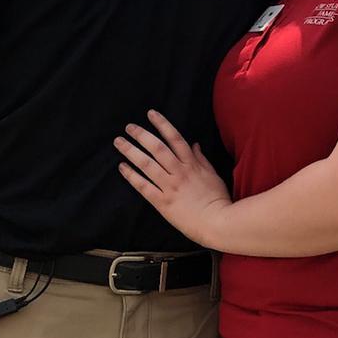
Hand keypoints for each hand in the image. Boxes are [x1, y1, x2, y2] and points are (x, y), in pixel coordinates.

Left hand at [115, 110, 231, 246]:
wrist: (218, 223)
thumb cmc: (218, 200)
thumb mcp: (213, 176)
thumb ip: (202, 160)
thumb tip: (195, 144)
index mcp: (192, 165)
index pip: (175, 139)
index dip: (162, 124)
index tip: (150, 114)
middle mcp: (179, 172)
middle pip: (157, 148)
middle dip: (141, 135)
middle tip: (128, 127)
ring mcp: (170, 187)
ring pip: (147, 164)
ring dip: (131, 151)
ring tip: (119, 142)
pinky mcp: (162, 203)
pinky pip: (144, 186)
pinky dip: (132, 176)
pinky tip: (122, 167)